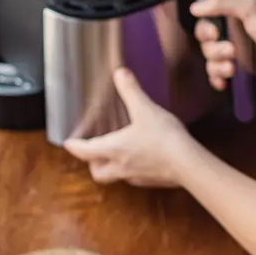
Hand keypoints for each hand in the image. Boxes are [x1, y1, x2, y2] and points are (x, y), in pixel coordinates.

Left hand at [63, 68, 200, 187]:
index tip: (67, 144)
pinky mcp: (152, 181)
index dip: (75, 147)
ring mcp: (137, 177)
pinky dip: (133, 170)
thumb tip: (120, 73)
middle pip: (98, 172)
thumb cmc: (164, 138)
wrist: (188, 164)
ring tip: (116, 155)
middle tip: (92, 153)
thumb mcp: (145, 109)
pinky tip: (142, 159)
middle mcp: (121, 167)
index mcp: (114, 149)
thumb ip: (131, 91)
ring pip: (116, 177)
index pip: (85, 151)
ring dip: (112, 168)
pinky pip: (135, 178)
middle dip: (92, 164)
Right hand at [190, 0, 255, 88]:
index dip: (205, 31)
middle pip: (204, 45)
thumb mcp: (250, 7)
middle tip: (232, 51)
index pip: (204, 24)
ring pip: (210, 62)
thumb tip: (195, 6)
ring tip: (233, 67)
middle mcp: (230, 35)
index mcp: (230, 17)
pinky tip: (225, 81)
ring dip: (217, 66)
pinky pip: (217, 77)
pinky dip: (217, 80)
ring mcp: (233, 54)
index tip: (215, 34)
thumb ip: (222, 2)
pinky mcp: (238, 71)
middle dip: (214, 50)